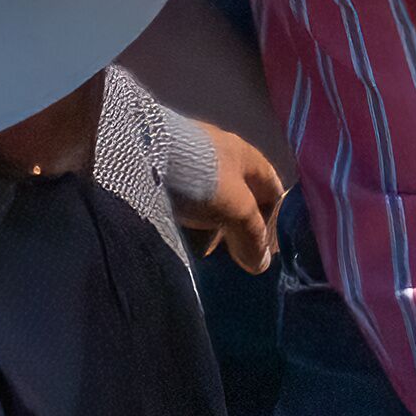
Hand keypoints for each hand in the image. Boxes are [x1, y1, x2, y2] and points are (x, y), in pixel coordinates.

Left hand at [169, 124, 280, 274]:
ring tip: (204, 251)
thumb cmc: (202, 176)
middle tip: (234, 256)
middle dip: (238, 230)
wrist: (142, 151)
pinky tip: (180, 237)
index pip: (273, 192)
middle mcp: (222, 155)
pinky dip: (188, 222)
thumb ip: (253, 236)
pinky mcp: (164, 172)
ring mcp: (191, 162)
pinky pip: (185, 202)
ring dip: (212, 229)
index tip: (263, 251)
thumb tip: (261, 264)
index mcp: (248, 157)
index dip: (273, 222)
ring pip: (212, 203)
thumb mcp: (237, 208)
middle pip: (241, 200)